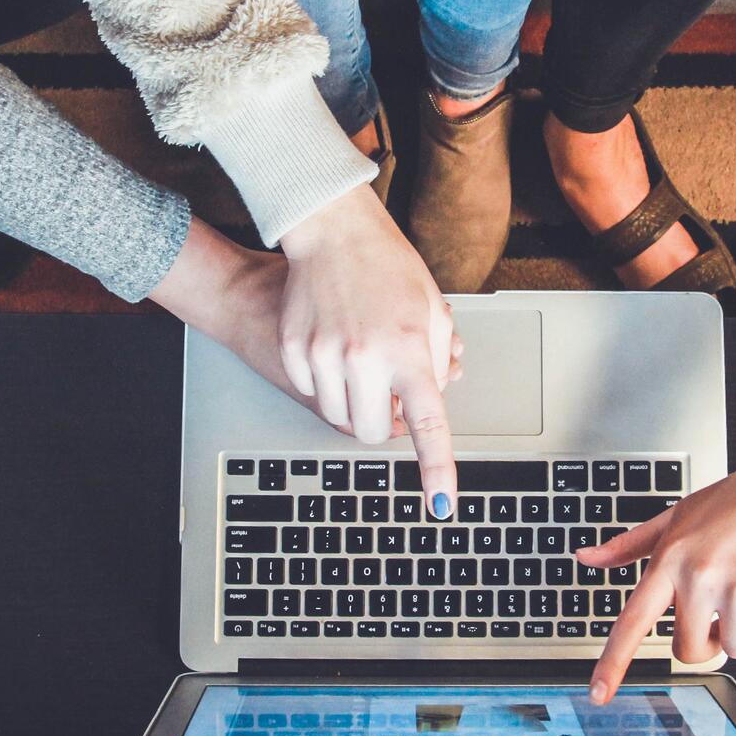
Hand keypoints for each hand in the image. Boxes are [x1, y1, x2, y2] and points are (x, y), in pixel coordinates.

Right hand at [279, 188, 460, 516]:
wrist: (333, 231)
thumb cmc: (388, 266)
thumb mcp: (432, 310)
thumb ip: (438, 362)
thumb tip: (432, 401)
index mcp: (409, 349)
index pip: (428, 424)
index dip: (436, 469)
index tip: (441, 504)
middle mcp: (365, 357)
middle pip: (371, 432)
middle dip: (382, 423)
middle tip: (388, 394)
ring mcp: (324, 355)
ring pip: (338, 417)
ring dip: (354, 402)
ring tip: (362, 360)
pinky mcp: (294, 349)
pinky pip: (311, 392)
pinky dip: (325, 382)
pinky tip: (333, 345)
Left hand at [577, 415, 735, 702]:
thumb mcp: (678, 514)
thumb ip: (630, 544)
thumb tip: (586, 558)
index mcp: (671, 559)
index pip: (633, 621)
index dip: (613, 662)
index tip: (598, 694)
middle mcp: (701, 579)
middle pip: (689, 651)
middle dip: (706, 639)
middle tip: (722, 606)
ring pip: (734, 650)